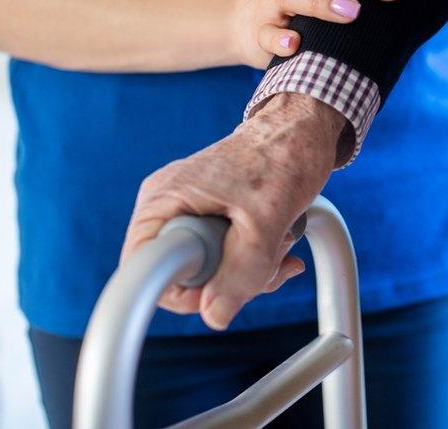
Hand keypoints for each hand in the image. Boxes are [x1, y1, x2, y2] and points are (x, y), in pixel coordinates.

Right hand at [120, 93, 345, 329]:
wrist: (304, 130)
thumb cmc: (284, 156)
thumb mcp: (266, 220)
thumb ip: (242, 271)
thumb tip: (215, 317)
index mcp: (165, 201)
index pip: (143, 272)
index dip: (184, 292)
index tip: (225, 284)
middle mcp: (168, 206)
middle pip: (180, 275)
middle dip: (230, 280)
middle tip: (267, 259)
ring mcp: (189, 210)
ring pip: (208, 269)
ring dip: (251, 269)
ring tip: (281, 241)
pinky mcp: (211, 214)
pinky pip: (224, 255)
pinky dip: (255, 258)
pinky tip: (283, 243)